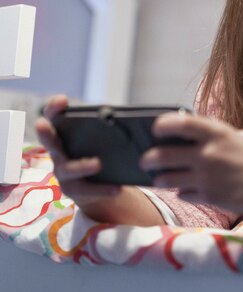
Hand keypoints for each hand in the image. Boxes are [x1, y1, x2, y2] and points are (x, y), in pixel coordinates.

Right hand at [36, 95, 162, 224]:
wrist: (100, 189)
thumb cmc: (104, 155)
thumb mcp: (105, 140)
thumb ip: (114, 129)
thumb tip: (148, 120)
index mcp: (66, 135)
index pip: (54, 118)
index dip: (54, 108)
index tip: (61, 101)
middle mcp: (59, 153)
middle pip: (49, 141)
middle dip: (47, 133)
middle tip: (46, 125)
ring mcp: (64, 172)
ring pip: (68, 168)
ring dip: (82, 165)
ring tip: (98, 164)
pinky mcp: (75, 191)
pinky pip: (87, 190)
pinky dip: (103, 189)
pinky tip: (118, 188)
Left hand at [142, 113, 242, 215]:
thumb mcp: (239, 137)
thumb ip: (215, 136)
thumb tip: (190, 136)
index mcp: (218, 133)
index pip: (181, 123)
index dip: (163, 124)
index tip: (155, 128)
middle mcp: (208, 154)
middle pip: (163, 155)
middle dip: (149, 159)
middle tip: (145, 160)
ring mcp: (207, 177)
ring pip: (167, 179)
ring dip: (159, 179)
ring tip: (159, 178)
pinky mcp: (209, 197)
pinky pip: (183, 195)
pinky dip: (181, 193)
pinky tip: (184, 190)